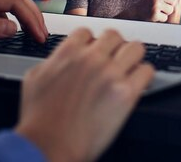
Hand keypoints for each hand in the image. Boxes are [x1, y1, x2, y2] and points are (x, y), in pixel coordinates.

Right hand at [15, 28, 153, 161]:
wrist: (49, 147)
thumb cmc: (39, 120)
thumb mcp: (34, 80)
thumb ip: (51, 62)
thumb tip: (60, 60)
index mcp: (69, 52)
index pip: (88, 33)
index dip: (92, 43)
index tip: (95, 52)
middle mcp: (92, 59)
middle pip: (115, 36)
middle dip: (114, 47)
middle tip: (114, 59)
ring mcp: (111, 74)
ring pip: (136, 48)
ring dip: (133, 57)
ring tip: (130, 68)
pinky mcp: (126, 93)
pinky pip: (147, 71)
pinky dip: (144, 75)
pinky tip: (138, 83)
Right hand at [121, 0, 180, 22]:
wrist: (136, 12)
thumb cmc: (148, 2)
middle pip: (174, 0)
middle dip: (170, 5)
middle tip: (161, 5)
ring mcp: (155, 4)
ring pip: (171, 9)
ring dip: (166, 12)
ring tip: (158, 10)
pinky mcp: (154, 13)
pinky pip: (165, 17)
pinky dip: (161, 19)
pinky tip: (155, 16)